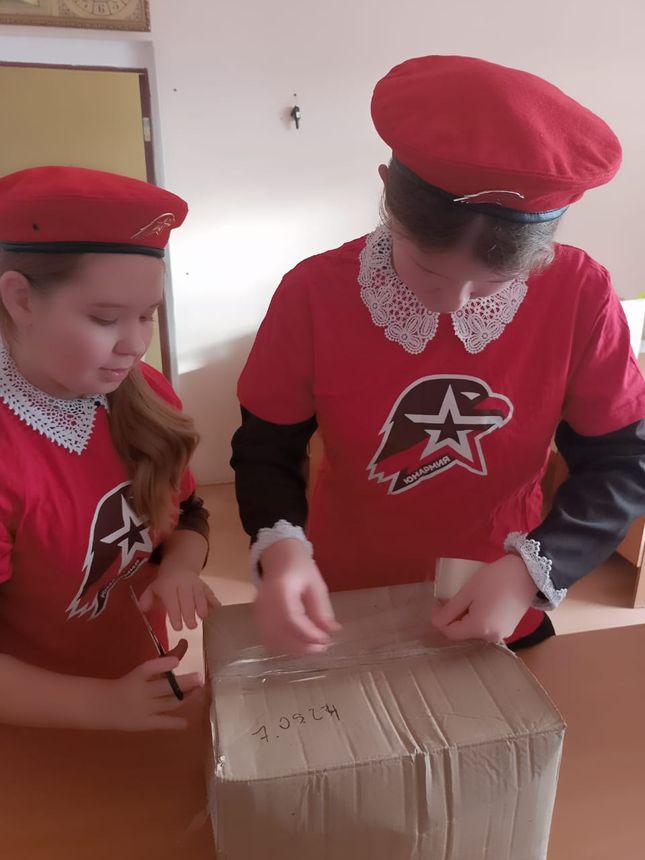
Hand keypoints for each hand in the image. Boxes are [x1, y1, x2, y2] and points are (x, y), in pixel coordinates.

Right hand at [89, 640, 201, 730]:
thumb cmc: (128, 684)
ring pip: (169, 703)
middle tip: (199, 678)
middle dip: (184, 683)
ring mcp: (144, 709)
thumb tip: (183, 649)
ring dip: (186, 698)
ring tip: (199, 692)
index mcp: (138, 675)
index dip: (163, 664)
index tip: (177, 660)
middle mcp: (142, 691)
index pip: (149, 668)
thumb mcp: (141, 671)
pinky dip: (175, 723)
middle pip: (165, 687)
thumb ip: (162, 662)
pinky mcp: (145, 723)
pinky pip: (162, 723)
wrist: (104, 706)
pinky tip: (186, 722)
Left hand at [139, 567, 219, 630]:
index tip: (178, 627)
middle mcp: (183, 583)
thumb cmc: (165, 584)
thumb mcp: (153, 588)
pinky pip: (209, 592)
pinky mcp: (204, 585)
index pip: (171, 599)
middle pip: (187, 598)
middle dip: (190, 612)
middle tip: (192, 627)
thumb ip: (147, 599)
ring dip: (203, 606)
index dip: (175, 613)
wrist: (180, 566)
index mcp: (168, 585)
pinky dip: (214, 600)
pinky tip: (217, 609)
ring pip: (200, 594)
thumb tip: (143, 609)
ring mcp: (195, 583)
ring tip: (204, 618)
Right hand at [255, 539, 340, 654]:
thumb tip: (331, 632)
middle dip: (302, 646)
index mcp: (280, 589)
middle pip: (279, 634)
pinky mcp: (257, 617)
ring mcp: (257, 611)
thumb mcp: (315, 584)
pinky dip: (283, 646)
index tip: (326, 639)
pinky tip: (298, 643)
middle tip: (322, 647)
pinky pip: (268, 638)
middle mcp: (264, 602)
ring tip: (312, 647)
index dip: (309, 634)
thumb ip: (322, 609)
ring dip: (293, 649)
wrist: (278, 557)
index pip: (291, 619)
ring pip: (272, 640)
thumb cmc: (299, 568)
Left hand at [431, 554, 536, 642]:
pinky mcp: (508, 629)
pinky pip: (486, 628)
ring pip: (474, 631)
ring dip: (466, 618)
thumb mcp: (468, 591)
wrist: (527, 573)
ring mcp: (502, 635)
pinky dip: (478, 619)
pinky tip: (480, 604)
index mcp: (480, 628)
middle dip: (453, 618)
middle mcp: (491, 637)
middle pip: (463, 633)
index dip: (440, 619)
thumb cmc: (495, 579)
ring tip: (466, 600)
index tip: (438, 602)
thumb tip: (436, 622)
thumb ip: (450, 609)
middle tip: (451, 599)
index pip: (450, 633)